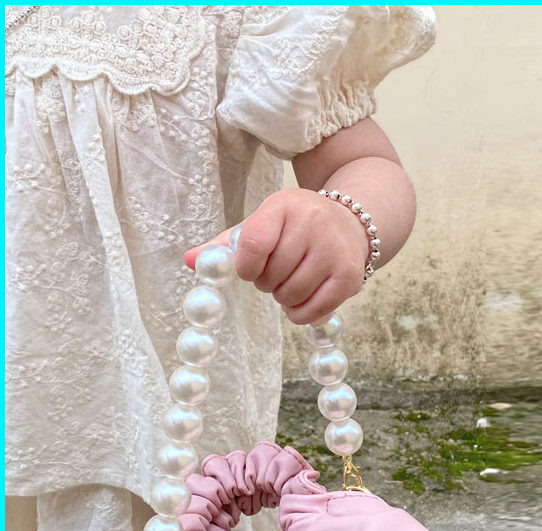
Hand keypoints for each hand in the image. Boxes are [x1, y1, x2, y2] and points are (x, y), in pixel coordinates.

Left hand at [184, 188, 368, 324]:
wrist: (352, 222)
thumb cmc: (297, 227)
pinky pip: (312, 311)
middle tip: (277, 273)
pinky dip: (301, 313)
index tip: (249, 270)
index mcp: (284, 206)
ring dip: (283, 298)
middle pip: (271, 275)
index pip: (253, 244)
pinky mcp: (349, 278)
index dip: (245, 267)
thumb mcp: (264, 224)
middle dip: (267, 282)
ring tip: (291, 282)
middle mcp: (313, 225)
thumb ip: (227, 244)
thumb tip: (187, 260)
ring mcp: (334, 252)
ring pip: (291, 295)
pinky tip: (303, 298)